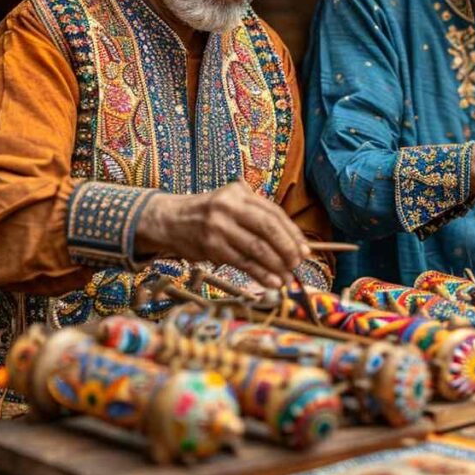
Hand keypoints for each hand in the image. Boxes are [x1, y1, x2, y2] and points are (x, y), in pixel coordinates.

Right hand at [134, 181, 310, 288]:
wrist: (170, 219)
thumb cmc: (210, 214)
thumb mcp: (232, 202)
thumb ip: (257, 215)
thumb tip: (292, 242)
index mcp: (240, 193)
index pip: (274, 213)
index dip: (292, 233)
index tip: (305, 248)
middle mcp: (230, 207)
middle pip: (268, 228)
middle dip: (287, 248)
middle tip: (298, 262)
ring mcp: (219, 226)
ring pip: (256, 248)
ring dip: (276, 265)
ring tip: (288, 277)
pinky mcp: (210, 246)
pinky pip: (242, 262)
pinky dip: (260, 273)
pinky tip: (272, 281)